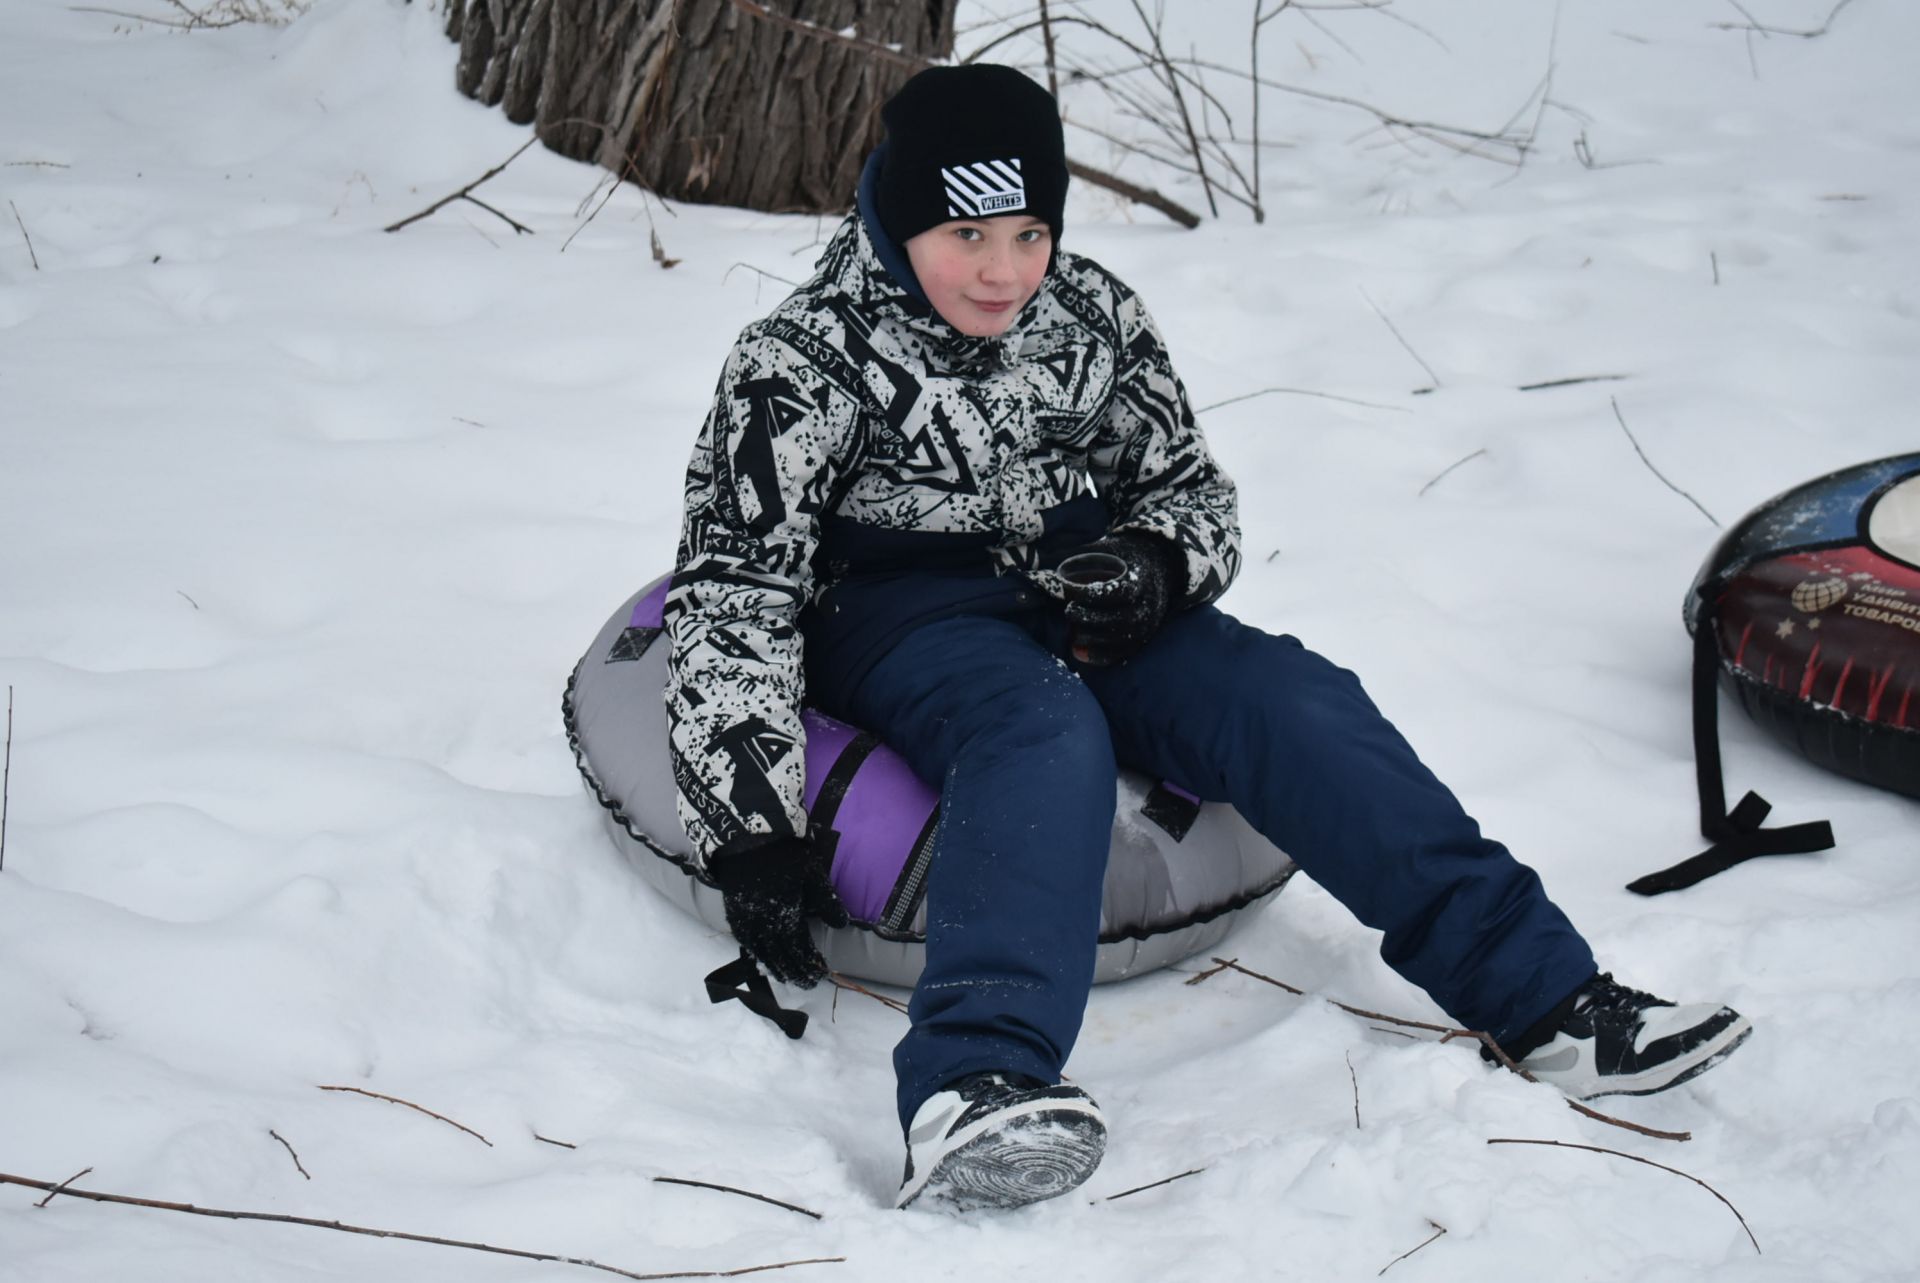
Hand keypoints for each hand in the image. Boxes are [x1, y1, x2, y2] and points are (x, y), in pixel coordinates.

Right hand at [708, 834, 848, 987]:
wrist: (747, 837)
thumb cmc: (785, 855)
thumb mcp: (813, 875)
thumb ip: (827, 902)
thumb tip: (842, 924)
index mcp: (786, 917)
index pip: (800, 949)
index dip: (810, 964)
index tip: (820, 974)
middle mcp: (764, 926)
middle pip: (780, 956)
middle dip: (794, 972)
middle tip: (806, 983)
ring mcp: (746, 921)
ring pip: (761, 953)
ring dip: (774, 967)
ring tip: (785, 978)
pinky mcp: (734, 913)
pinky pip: (745, 942)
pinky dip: (755, 954)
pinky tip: (761, 958)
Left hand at [1062, 532, 1181, 666]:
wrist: (1159, 567)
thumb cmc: (1125, 558)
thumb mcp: (1106, 549)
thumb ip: (1076, 555)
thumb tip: (1040, 560)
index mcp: (1139, 580)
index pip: (1113, 592)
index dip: (1087, 593)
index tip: (1067, 589)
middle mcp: (1146, 606)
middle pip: (1116, 619)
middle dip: (1087, 617)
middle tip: (1068, 610)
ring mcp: (1146, 625)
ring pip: (1118, 639)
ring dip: (1090, 637)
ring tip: (1071, 630)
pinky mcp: (1141, 639)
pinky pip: (1120, 654)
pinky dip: (1098, 656)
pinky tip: (1077, 652)